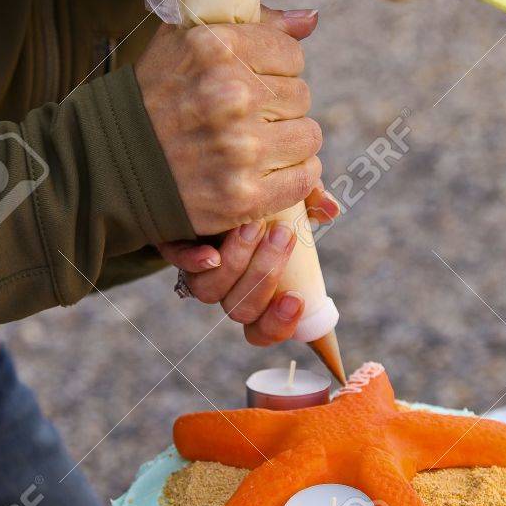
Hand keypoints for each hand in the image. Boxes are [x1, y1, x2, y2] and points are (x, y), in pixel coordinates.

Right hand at [136, 6, 323, 235]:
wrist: (110, 165)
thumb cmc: (154, 98)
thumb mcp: (186, 40)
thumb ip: (252, 22)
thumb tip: (310, 20)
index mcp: (217, 48)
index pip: (291, 55)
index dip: (273, 71)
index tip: (250, 84)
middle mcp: (231, 95)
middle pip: (300, 96)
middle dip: (277, 107)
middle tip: (245, 118)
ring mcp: (240, 149)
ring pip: (308, 136)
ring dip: (287, 141)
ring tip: (254, 145)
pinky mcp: (244, 195)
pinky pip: (305, 177)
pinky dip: (295, 176)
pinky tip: (267, 171)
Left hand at [158, 187, 338, 345]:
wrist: (210, 176)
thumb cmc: (262, 198)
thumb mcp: (291, 200)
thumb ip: (310, 204)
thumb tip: (330, 208)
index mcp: (256, 293)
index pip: (265, 330)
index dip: (280, 324)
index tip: (296, 298)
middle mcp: (227, 290)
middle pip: (242, 310)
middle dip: (265, 276)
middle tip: (283, 234)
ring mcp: (200, 273)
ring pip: (212, 291)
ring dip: (237, 263)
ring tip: (254, 224)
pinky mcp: (175, 248)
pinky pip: (179, 264)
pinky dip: (194, 262)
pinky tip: (210, 252)